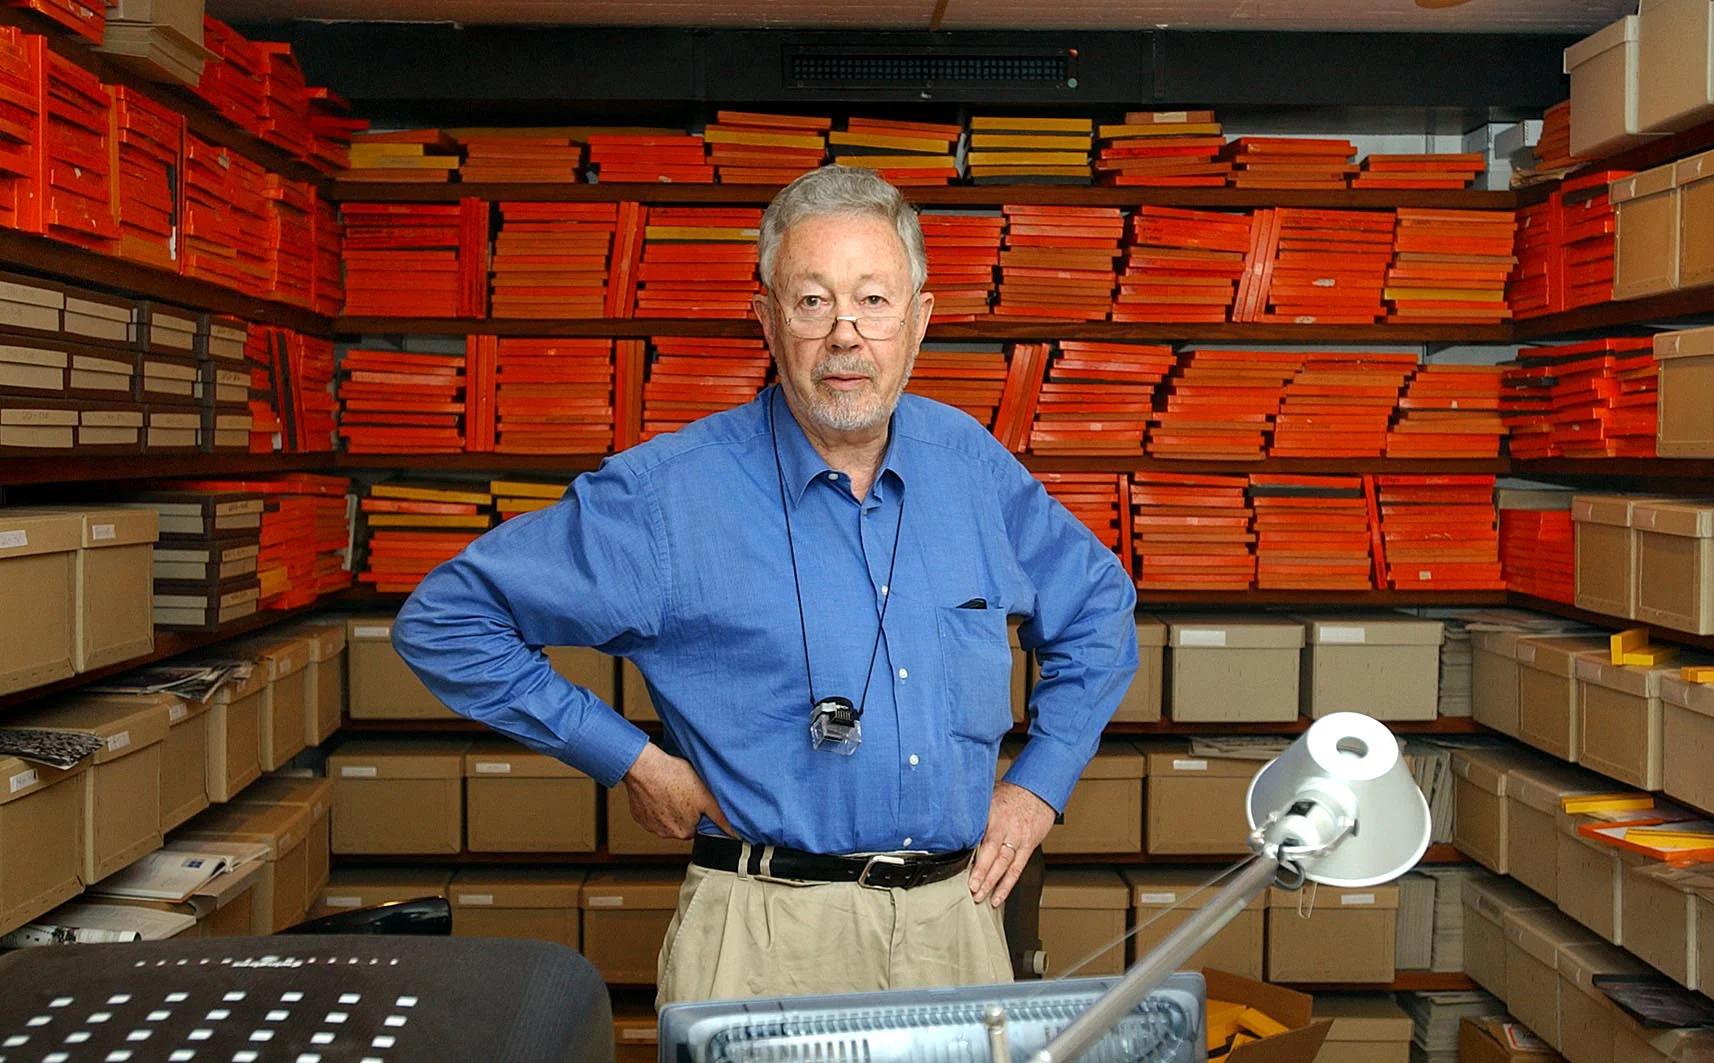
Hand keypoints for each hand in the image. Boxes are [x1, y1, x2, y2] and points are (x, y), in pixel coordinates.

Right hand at [621, 743, 733, 839]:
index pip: (698, 825)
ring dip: (669, 807)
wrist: (645, 767)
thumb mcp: (706, 796)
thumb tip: (734, 832)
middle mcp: (666, 833)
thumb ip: (720, 816)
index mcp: (685, 832)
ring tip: (671, 789)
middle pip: (682, 822)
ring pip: (666, 817)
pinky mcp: (638, 815)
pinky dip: (655, 804)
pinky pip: (651, 812)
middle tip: (684, 791)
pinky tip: (659, 790)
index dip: (699, 810)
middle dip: (684, 809)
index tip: (695, 798)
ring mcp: (650, 825)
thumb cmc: (674, 778)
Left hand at [968, 782, 1055, 907]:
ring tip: (981, 896)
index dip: (969, 852)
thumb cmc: (1012, 793)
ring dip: (992, 882)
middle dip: (981, 872)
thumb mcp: (989, 796)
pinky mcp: (1028, 847)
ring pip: (1004, 864)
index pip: (978, 836)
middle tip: (971, 888)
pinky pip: (1017, 868)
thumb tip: (953, 824)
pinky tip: (999, 896)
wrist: (1039, 790)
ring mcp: (1018, 838)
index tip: (958, 866)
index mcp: (992, 814)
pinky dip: (1007, 884)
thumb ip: (975, 813)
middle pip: (992, 853)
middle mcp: (1006, 827)